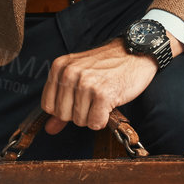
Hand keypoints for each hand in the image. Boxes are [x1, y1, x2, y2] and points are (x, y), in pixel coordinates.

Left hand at [40, 34, 180, 133]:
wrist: (136, 54)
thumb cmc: (108, 66)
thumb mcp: (79, 78)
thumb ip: (61, 103)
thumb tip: (49, 128)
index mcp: (60, 67)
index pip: (48, 106)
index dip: (64, 109)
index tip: (78, 100)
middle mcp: (70, 73)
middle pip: (63, 115)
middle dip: (79, 113)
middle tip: (93, 99)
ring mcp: (86, 83)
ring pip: (80, 121)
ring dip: (93, 116)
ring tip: (103, 99)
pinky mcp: (103, 94)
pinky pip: (95, 123)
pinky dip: (103, 120)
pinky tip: (109, 104)